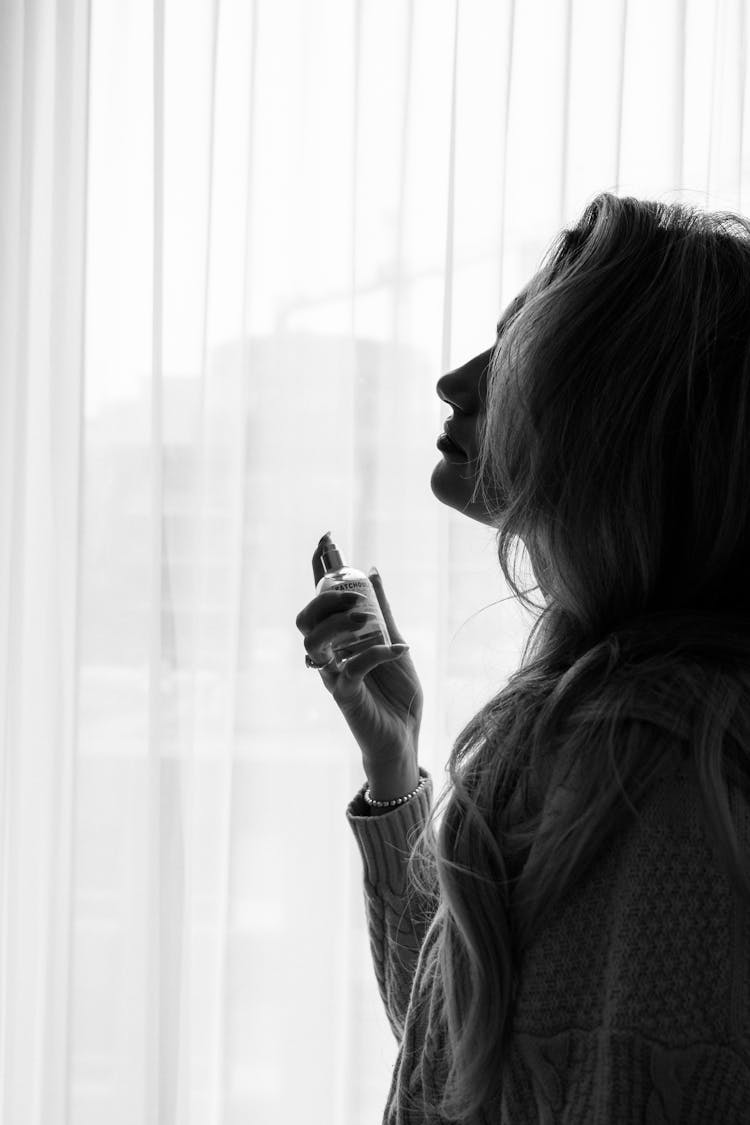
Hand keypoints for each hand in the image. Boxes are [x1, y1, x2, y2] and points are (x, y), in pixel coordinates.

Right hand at [295, 537, 422, 767]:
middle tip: (354, 598)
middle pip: (306, 620)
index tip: (328, 539)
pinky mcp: (345, 697)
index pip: (320, 599)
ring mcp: (333, 676)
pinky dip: (375, 654)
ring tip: (368, 620)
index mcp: (338, 640)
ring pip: (315, 643)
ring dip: (340, 625)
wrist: (403, 740)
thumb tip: (373, 571)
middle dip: (325, 600)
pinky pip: (351, 669)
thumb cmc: (395, 694)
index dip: (319, 568)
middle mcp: (328, 656)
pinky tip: (400, 649)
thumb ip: (382, 611)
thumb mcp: (393, 642)